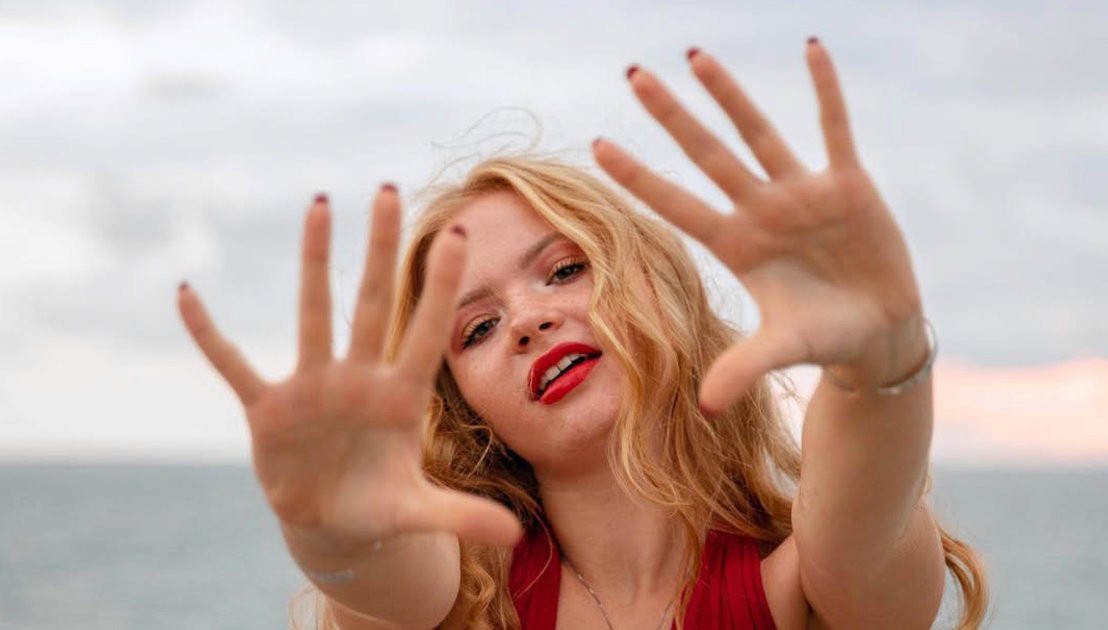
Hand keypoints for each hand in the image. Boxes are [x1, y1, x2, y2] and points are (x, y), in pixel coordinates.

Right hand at [177, 188, 521, 555]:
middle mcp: (357, 378)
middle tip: (389, 191)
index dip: (441, 288)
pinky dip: (209, 335)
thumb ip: (462, 516)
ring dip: (314, 262)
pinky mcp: (268, 409)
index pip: (426, 332)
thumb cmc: (381, 504)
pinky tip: (187, 294)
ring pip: (312, 314)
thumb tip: (514, 537)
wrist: (335, 522)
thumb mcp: (420, 513)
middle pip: (372, 304)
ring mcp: (311, 388)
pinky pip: (232, 364)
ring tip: (319, 203)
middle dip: (380, 251)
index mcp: (399, 397)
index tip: (459, 233)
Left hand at [594, 40, 927, 413]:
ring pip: (756, 132)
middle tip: (632, 74)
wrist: (880, 330)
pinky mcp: (847, 183)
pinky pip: (833, 127)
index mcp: (736, 246)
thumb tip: (705, 405)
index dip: (638, 176)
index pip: (675, 204)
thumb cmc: (826, 340)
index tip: (596, 144)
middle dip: (670, 115)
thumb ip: (744, 368)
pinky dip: (825, 90)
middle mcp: (760, 211)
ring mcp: (801, 193)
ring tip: (694, 54)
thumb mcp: (783, 350)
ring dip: (728, 94)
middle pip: (705, 154)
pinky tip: (811, 48)